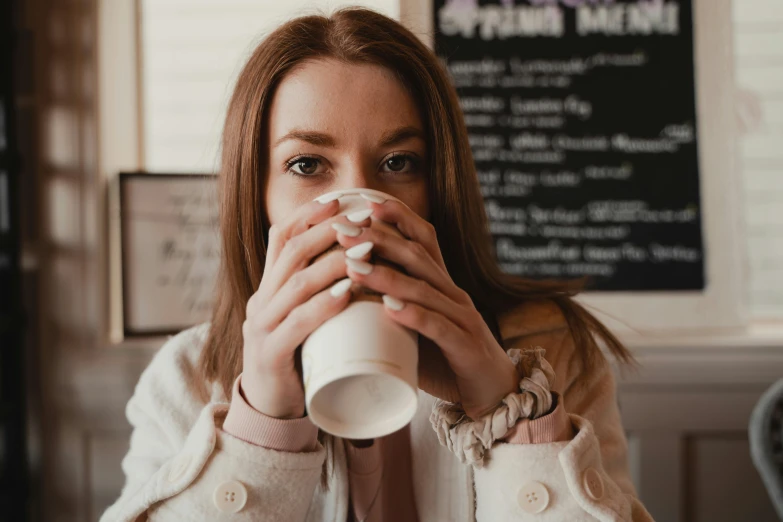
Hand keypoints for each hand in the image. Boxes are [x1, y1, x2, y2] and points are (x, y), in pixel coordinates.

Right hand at [241, 198, 370, 418]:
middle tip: (362, 219)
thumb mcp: (302, 318)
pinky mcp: (271, 355)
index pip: (281, 238)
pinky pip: (297, 324)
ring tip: (365, 250)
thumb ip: (317, 293)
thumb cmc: (297, 359)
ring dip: (333, 263)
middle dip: (327, 231)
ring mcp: (262, 327)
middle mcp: (260, 301)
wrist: (270, 410)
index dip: (309, 215)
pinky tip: (348, 294)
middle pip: (291, 252)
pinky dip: (324, 305)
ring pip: (296, 283)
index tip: (340, 199)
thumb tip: (355, 259)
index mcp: (268, 288)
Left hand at [336, 199, 519, 419]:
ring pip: (423, 289)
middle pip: (417, 256)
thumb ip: (388, 310)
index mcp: (441, 284)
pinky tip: (391, 310)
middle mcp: (453, 293)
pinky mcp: (466, 347)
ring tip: (354, 267)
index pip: (422, 239)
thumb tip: (341, 297)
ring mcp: (462, 318)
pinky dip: (414, 317)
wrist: (495, 394)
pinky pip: (439, 327)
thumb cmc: (447, 358)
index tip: (363, 203)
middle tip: (343, 230)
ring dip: (387, 277)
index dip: (397, 218)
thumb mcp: (416, 326)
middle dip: (379, 239)